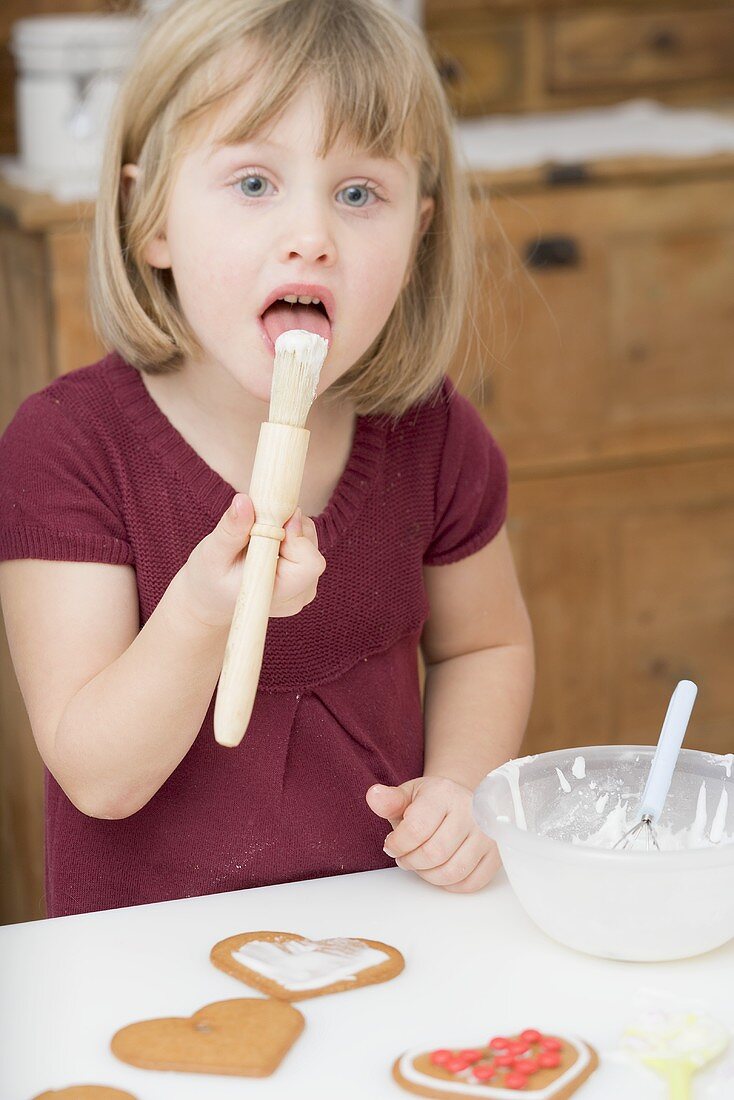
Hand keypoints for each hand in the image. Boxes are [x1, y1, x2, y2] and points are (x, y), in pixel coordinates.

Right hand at [179, 493, 325, 628]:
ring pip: (310, 543)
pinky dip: (289, 536)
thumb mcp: (212, 554)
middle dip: (289, 528)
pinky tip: (266, 544)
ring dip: (288, 530)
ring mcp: (304, 588)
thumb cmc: (209, 579)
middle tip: (258, 525)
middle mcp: (297, 595)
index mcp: (276, 593)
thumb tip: (244, 501)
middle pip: (311, 549)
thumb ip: (231, 529)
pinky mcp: (305, 578)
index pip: (309, 563)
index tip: (272, 521)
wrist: (212, 599)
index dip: (296, 537)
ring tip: (257, 536)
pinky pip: (306, 545)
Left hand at [366, 776, 499, 892]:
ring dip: (429, 876)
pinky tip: (441, 871)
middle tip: (405, 858)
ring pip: (453, 872)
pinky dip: (451, 885)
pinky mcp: (496, 853)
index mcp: (444, 793)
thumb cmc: (431, 802)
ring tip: (421, 865)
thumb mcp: (408, 795)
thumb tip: (374, 796)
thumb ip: (389, 800)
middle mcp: (470, 811)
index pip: (416, 829)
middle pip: (434, 854)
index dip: (397, 845)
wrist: (463, 802)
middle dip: (411, 862)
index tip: (391, 846)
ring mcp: (487, 833)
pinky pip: (472, 883)